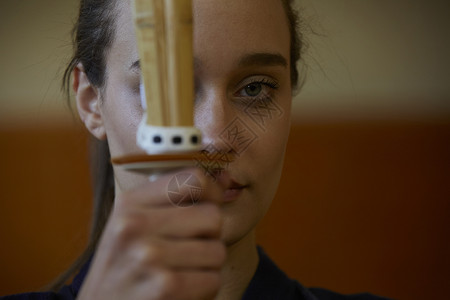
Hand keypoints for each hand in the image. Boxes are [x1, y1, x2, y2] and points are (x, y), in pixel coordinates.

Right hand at [77, 168, 225, 299]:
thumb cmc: (122, 266)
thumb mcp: (131, 224)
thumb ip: (173, 199)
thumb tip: (226, 178)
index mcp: (129, 203)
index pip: (194, 179)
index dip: (213, 192)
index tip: (209, 205)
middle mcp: (135, 225)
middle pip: (212, 216)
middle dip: (210, 236)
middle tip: (190, 248)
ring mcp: (149, 256)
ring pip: (217, 250)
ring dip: (207, 265)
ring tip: (183, 270)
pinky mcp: (165, 287)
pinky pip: (213, 279)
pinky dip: (204, 289)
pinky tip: (184, 290)